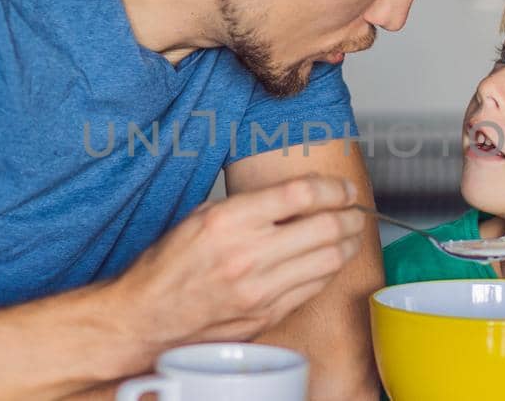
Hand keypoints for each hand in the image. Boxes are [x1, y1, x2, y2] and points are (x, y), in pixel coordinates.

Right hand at [110, 174, 364, 347]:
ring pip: (329, 261)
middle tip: (355, 209)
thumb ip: (250, 205)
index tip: (343, 188)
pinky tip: (326, 261)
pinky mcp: (267, 315)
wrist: (149, 316)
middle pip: (326, 227)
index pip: (302, 195)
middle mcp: (248, 255)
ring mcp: (261, 290)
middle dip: (350, 214)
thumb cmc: (169, 265)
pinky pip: (314, 288)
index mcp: (230, 221)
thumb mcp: (202, 216)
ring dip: (348, 244)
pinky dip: (328, 271)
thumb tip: (296, 195)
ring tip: (349, 234)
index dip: (333, 188)